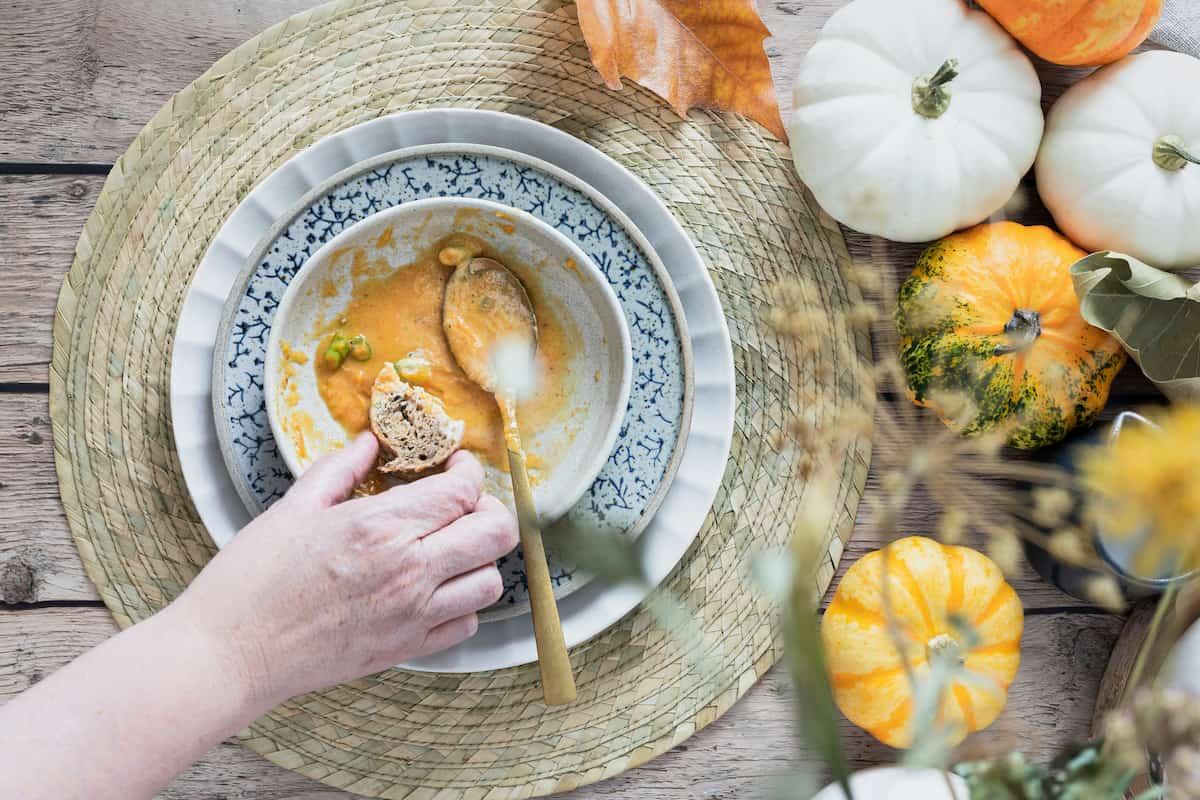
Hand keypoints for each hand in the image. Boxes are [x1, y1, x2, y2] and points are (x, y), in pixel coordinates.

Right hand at [174, 433, 517, 705]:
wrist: (229, 653)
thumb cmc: (252, 579)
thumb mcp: (293, 507)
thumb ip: (340, 469)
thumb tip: (369, 442)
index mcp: (379, 526)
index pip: (462, 491)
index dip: (469, 470)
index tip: (455, 466)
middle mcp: (408, 570)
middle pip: (496, 534)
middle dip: (488, 509)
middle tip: (463, 504)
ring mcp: (412, 614)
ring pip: (491, 582)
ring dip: (479, 559)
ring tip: (451, 548)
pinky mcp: (406, 650)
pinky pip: (466, 624)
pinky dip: (462, 604)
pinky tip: (434, 590)